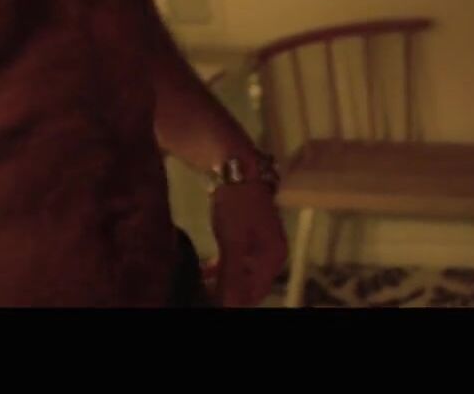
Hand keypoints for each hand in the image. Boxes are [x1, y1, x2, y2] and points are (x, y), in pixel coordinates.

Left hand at [210, 181, 287, 306]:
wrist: (236, 167)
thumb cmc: (236, 205)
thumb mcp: (233, 243)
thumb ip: (232, 277)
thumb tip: (230, 307)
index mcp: (274, 257)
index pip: (256, 293)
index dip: (234, 302)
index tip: (210, 304)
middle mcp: (272, 253)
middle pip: (250, 285)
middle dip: (228, 293)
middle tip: (202, 297)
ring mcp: (260, 243)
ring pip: (241, 272)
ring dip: (223, 281)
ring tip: (200, 286)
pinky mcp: (248, 234)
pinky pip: (236, 259)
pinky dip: (222, 266)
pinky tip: (205, 270)